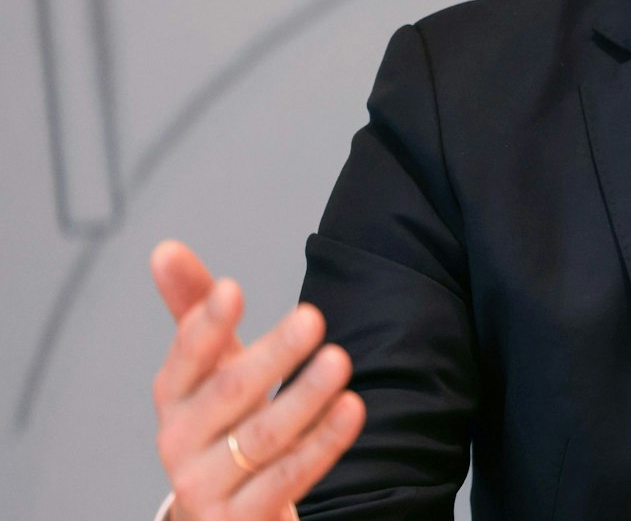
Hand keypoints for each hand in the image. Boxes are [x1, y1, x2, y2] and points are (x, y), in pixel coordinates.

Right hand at [150, 240, 365, 520]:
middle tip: (313, 317)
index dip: (206, 324)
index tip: (234, 288)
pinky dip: (322, 443)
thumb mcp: (209, 371)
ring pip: (262, 438)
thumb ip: (193, 311)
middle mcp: (182, 443)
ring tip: (340, 360)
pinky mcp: (242, 519)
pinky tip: (351, 408)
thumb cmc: (221, 427)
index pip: (185, 358)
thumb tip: (165, 249)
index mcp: (174, 399)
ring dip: (304, 397)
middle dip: (272, 354)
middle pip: (229, 393)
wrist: (225, 513)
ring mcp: (209, 486)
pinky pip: (288, 478)